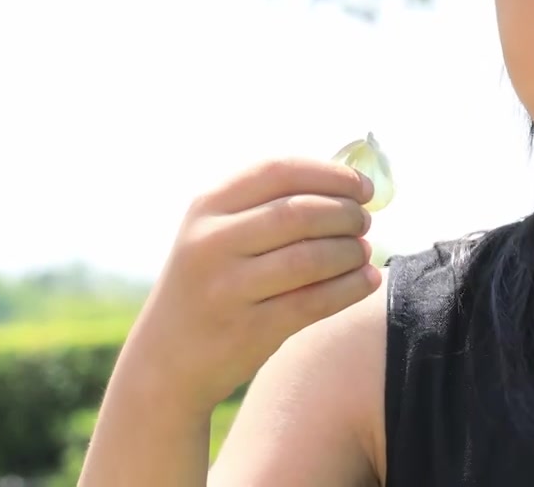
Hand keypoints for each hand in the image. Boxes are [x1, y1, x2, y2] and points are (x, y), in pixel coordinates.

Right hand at [118, 157, 381, 414]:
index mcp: (207, 206)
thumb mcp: (219, 235)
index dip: (330, 174)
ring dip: (351, 251)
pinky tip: (368, 280)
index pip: (278, 171)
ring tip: (364, 251)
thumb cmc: (213, 284)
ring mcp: (226, 287)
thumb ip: (270, 205)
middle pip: (298, 213)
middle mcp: (211, 242)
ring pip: (310, 258)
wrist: (165, 361)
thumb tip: (350, 183)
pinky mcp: (247, 330)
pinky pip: (313, 302)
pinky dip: (350, 288)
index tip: (364, 187)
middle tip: (365, 221)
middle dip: (345, 214)